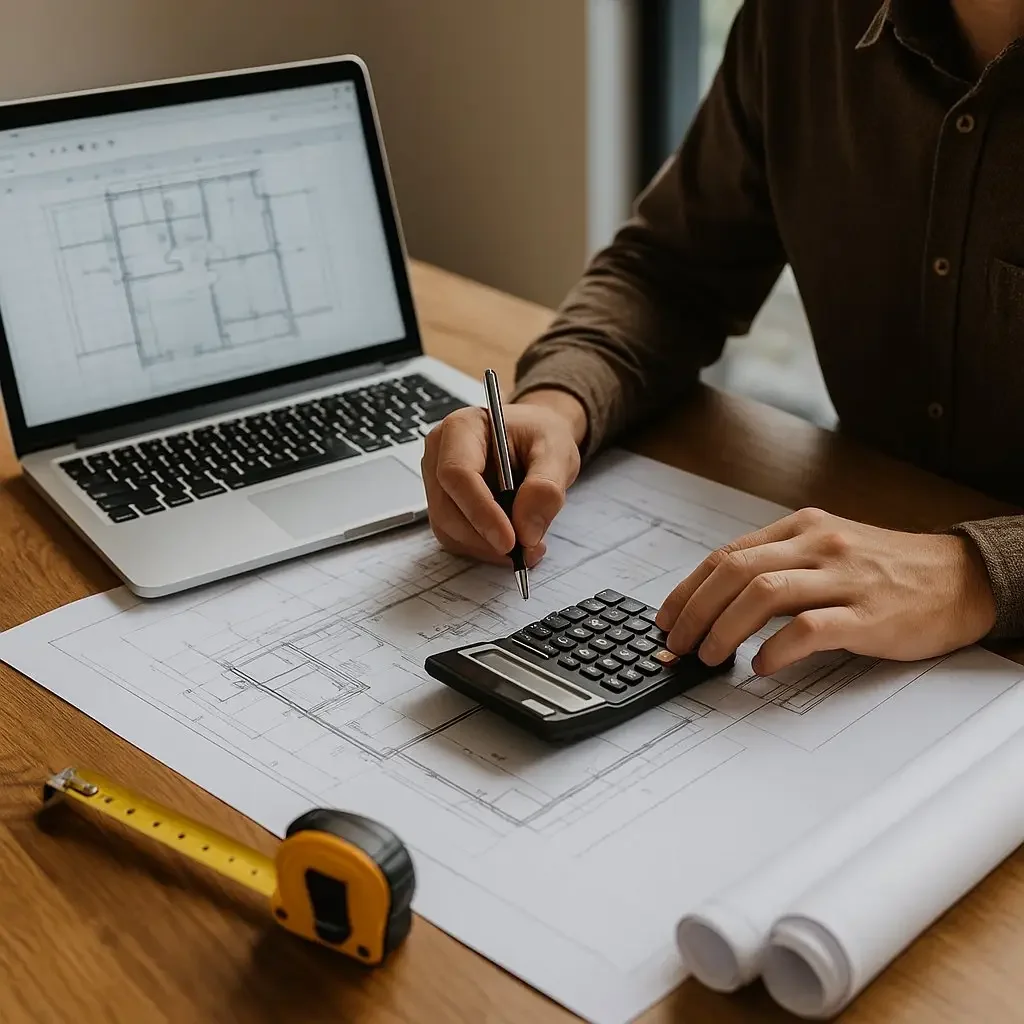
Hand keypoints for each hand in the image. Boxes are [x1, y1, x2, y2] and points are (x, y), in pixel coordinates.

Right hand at [421, 389, 585, 564]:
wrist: (534, 440)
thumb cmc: (539, 436)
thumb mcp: (557, 452)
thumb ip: (546, 488)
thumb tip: (526, 530)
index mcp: (462, 428)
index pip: (457, 474)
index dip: (481, 511)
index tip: (510, 540)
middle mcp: (439, 454)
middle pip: (447, 508)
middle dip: (486, 537)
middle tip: (527, 550)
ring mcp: (437, 482)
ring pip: (449, 529)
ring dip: (486, 547)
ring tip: (527, 545)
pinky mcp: (444, 505)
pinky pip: (456, 537)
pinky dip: (484, 548)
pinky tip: (511, 541)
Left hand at [655, 507, 996, 674]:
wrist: (960, 578)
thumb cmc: (885, 570)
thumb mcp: (827, 549)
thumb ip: (778, 565)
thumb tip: (718, 602)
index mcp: (801, 528)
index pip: (726, 555)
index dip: (687, 589)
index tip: (667, 618)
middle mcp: (818, 545)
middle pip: (735, 572)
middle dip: (695, 611)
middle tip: (677, 644)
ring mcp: (843, 578)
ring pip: (764, 594)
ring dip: (725, 628)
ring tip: (709, 655)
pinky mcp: (868, 614)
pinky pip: (811, 629)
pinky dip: (778, 648)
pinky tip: (762, 665)